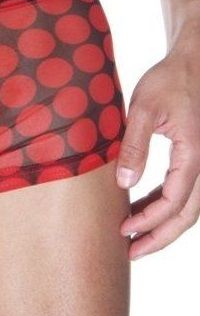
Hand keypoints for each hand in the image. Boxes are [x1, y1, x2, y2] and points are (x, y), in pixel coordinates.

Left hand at [116, 46, 199, 258]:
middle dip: (160, 236)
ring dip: (163, 223)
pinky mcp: (197, 157)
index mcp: (194, 154)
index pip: (174, 201)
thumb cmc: (168, 81)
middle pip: (187, 214)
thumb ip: (134, 146)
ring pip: (189, 206)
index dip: (149, 221)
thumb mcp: (143, 109)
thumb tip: (124, 183)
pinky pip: (186, 190)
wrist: (192, 63)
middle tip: (132, 252)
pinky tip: (142, 206)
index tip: (124, 231)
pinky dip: (166, 204)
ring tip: (133, 235)